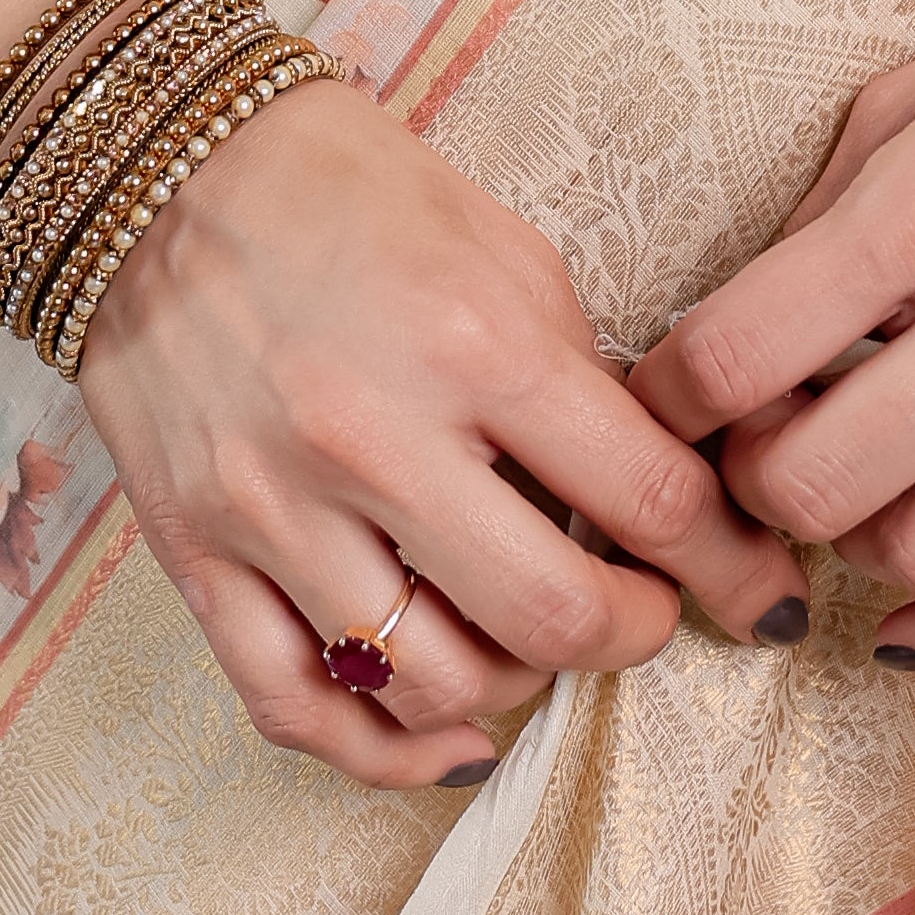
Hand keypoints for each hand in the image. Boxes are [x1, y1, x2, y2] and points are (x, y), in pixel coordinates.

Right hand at [71, 75, 808, 789]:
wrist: (158, 163)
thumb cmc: (346, 191)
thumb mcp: (499, 246)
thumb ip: (575, 376)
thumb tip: (649, 494)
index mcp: (472, 341)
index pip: (644, 498)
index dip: (724, 560)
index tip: (756, 584)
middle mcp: (372, 436)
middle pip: (549, 617)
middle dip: (634, 634)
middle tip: (650, 616)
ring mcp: (273, 507)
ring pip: (430, 683)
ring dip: (515, 684)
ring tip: (537, 645)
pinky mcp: (195, 552)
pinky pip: (296, 705)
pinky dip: (384, 752)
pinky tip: (446, 737)